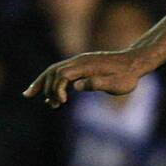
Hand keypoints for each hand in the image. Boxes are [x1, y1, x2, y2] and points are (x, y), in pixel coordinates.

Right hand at [23, 48, 146, 107]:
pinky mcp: (81, 67)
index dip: (57, 88)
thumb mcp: (118, 84)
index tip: (62, 102)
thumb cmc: (128, 76)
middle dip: (45, 86)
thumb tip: (76, 86)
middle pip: (53, 71)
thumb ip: (97, 83)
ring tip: (30, 95)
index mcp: (86, 65)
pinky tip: (47, 93)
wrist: (135, 62)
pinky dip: (50, 81)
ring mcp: (79, 63)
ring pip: (54, 71)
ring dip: (42, 83)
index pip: (62, 74)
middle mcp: (79, 61)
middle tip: (51, 104)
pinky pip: (61, 72)